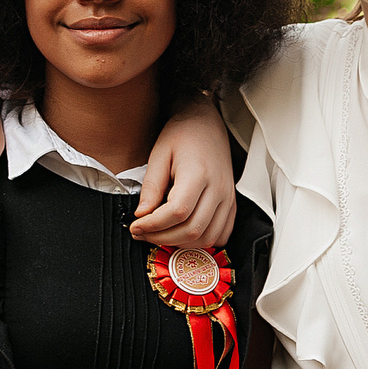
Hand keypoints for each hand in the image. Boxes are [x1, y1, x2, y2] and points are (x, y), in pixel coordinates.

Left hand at [130, 93, 237, 246]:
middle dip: (162, 238)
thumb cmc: (182, 136)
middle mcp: (218, 188)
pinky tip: (183, 234)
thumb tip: (142, 215)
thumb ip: (151, 187)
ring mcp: (227, 198)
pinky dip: (202, 242)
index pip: (177, 212)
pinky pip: (221, 235)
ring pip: (208, 238)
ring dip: (181, 243)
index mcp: (198, 174)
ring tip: (160, 235)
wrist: (206, 124)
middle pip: (192, 229)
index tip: (136, 226)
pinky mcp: (231, 204)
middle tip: (142, 233)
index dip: (153, 226)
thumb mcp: (159, 155)